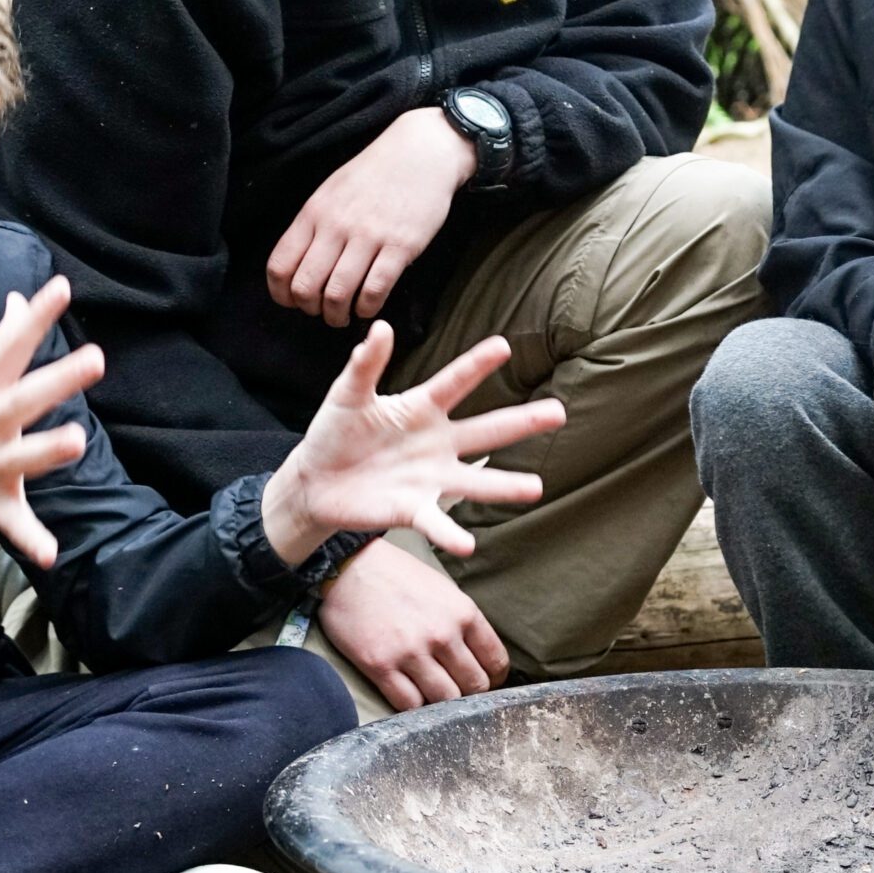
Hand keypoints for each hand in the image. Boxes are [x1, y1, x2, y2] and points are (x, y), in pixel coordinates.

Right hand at [0, 277, 100, 619]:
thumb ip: (2, 344)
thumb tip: (19, 300)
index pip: (12, 347)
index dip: (38, 316)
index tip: (62, 287)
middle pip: (26, 398)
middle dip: (59, 380)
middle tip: (95, 359)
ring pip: (24, 458)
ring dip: (47, 450)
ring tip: (74, 441)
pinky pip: (15, 526)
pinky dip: (31, 540)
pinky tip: (50, 553)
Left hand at [262, 321, 562, 565]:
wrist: (315, 482)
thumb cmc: (334, 432)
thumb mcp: (347, 394)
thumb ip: (365, 365)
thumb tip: (381, 328)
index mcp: (421, 408)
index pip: (454, 382)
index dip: (477, 365)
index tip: (504, 346)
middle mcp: (436, 442)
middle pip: (486, 430)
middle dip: (522, 422)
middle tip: (558, 412)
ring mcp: (429, 478)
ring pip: (475, 481)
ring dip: (505, 486)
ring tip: (536, 488)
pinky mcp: (413, 509)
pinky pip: (437, 522)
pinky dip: (451, 534)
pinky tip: (468, 544)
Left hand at [268, 108, 475, 326]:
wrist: (421, 152)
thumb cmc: (375, 174)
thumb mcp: (331, 191)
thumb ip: (314, 226)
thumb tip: (299, 267)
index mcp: (314, 213)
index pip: (280, 266)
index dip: (282, 294)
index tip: (293, 302)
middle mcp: (336, 226)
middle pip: (305, 287)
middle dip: (310, 309)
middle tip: (322, 311)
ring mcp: (368, 236)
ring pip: (338, 294)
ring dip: (337, 315)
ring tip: (344, 315)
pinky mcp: (400, 246)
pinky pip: (375, 290)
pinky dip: (367, 308)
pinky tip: (369, 306)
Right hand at [314, 535, 510, 710]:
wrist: (347, 567)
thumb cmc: (396, 574)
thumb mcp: (442, 587)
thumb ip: (464, 619)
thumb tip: (479, 652)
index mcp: (462, 612)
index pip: (495, 661)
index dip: (493, 676)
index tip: (484, 680)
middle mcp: (442, 634)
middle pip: (474, 685)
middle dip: (471, 693)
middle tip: (459, 690)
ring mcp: (411, 652)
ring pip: (445, 699)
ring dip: (443, 703)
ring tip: (436, 696)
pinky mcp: (381, 666)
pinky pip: (409, 705)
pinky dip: (413, 707)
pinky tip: (411, 696)